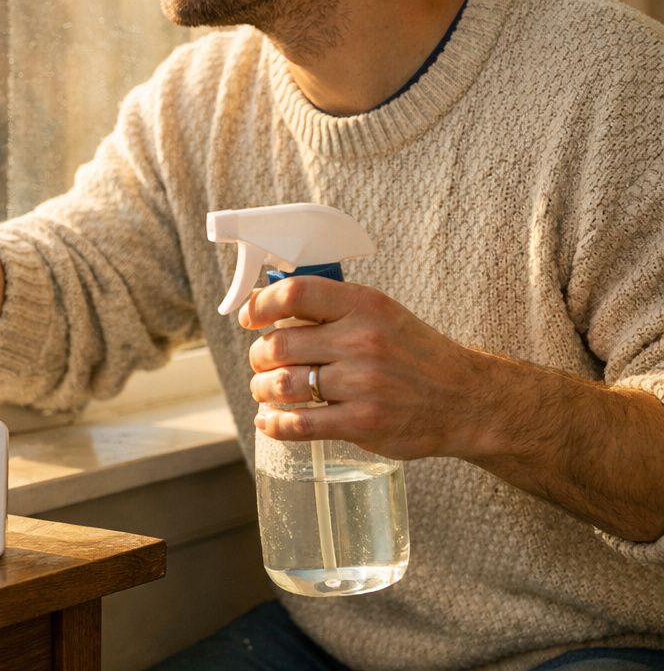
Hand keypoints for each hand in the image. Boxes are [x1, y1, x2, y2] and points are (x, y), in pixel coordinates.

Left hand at [242, 276, 495, 460]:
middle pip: (279, 345)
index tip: (250, 318)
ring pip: (283, 385)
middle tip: (262, 363)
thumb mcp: (381, 314)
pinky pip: (300, 424)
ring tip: (265, 391)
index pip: (295, 293)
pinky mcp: (364, 423)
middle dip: (259, 357)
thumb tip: (267, 307)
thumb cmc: (414, 354)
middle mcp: (362, 341)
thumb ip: (332, 308)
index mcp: (364, 305)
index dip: (261, 305)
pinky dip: (275, 424)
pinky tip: (269, 421)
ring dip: (262, 390)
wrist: (467, 399)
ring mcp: (363, 384)